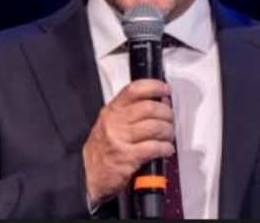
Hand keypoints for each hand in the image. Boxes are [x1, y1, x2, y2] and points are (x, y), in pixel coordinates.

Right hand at [82, 79, 174, 207]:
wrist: (90, 173)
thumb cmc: (103, 148)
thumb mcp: (111, 122)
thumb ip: (131, 111)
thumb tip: (159, 102)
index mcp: (112, 110)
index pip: (134, 90)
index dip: (154, 86)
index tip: (165, 90)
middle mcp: (115, 122)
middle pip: (149, 108)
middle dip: (166, 113)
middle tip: (169, 119)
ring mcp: (120, 139)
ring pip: (155, 127)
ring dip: (168, 132)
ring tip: (168, 137)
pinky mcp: (127, 157)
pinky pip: (154, 147)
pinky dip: (165, 148)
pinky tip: (166, 149)